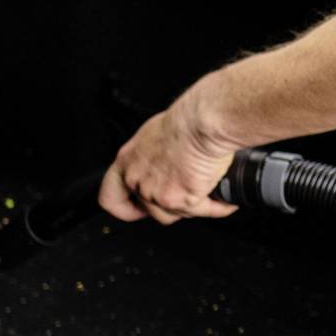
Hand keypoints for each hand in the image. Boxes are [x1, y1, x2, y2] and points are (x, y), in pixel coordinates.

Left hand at [100, 83, 240, 225]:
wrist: (202, 123)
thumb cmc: (184, 120)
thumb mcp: (155, 135)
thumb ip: (151, 157)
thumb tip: (164, 164)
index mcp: (127, 162)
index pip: (110, 198)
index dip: (124, 208)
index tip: (136, 208)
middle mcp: (139, 181)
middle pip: (150, 210)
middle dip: (170, 205)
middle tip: (184, 197)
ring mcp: (158, 194)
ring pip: (176, 215)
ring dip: (193, 206)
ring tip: (208, 193)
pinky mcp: (182, 201)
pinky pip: (202, 212)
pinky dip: (217, 206)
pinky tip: (225, 201)